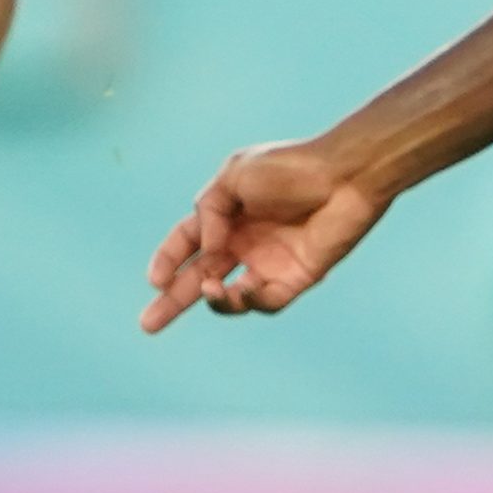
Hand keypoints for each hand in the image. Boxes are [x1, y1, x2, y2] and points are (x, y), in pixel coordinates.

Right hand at [142, 143, 387, 330]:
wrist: (344, 175)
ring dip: (214, 299)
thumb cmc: (291, 167)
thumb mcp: (235, 175)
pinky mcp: (296, 278)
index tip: (154, 281)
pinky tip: (241, 291)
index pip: (186, 242)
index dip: (167, 260)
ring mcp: (269, 262)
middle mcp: (245, 242)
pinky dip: (249, 301)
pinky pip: (266, 300)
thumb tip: (207, 250)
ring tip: (209, 291)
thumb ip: (209, 211)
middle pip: (199, 277)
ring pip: (230, 296)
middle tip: (148, 325)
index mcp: (226, 215)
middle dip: (173, 301)